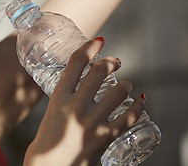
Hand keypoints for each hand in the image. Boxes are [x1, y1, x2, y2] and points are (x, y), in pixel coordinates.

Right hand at [24, 38, 144, 165]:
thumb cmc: (45, 145)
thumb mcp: (50, 115)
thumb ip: (63, 102)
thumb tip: (76, 92)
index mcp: (58, 97)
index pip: (75, 63)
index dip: (89, 48)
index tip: (98, 42)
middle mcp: (75, 105)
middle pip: (99, 72)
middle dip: (110, 62)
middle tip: (115, 61)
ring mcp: (92, 121)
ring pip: (118, 92)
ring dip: (125, 84)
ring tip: (126, 84)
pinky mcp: (105, 137)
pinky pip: (129, 116)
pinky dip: (138, 106)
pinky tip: (141, 100)